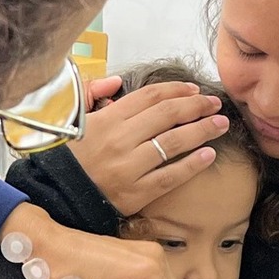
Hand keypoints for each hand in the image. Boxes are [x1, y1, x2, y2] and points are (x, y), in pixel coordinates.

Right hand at [69, 80, 230, 216]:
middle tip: (215, 104)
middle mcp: (120, 140)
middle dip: (197, 106)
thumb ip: (92, 93)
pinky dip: (192, 165)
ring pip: (174, 143)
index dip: (177, 90)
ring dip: (202, 130)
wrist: (57, 196)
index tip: (195, 89)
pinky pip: (170, 176)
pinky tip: (209, 155)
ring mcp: (129, 167)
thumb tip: (116, 82)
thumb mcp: (74, 120)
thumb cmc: (68, 157)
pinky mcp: (135, 193)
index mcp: (107, 119)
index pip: (150, 97)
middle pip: (168, 115)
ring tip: (221, 124)